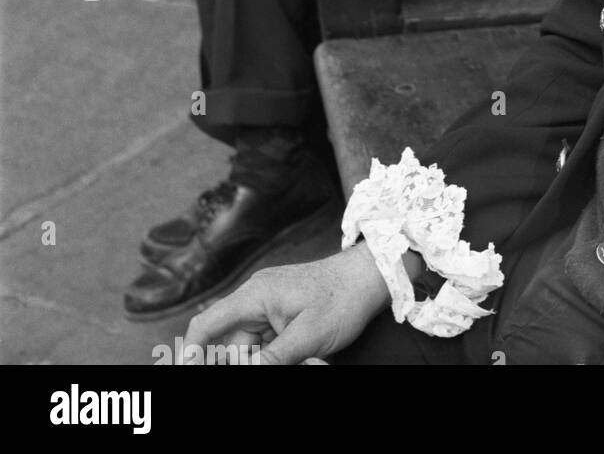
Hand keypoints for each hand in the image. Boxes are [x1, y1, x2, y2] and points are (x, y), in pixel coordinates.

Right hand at [182, 244, 390, 365]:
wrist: (373, 276)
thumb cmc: (343, 299)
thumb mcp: (307, 336)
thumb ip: (271, 359)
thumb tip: (244, 372)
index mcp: (255, 295)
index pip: (208, 323)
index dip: (191, 351)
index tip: (186, 370)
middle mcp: (258, 297)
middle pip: (231, 342)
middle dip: (240, 362)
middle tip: (281, 359)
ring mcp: (272, 303)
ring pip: (251, 344)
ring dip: (262, 359)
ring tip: (297, 356)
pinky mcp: (285, 311)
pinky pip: (267, 340)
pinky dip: (273, 354)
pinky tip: (296, 357)